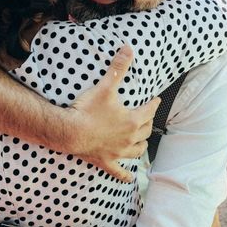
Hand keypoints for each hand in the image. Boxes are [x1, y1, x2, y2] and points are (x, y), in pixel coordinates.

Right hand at [64, 46, 160, 182]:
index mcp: (132, 120)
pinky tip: (129, 178)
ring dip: (141, 145)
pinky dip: (125, 174)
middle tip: (148, 116)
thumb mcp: (105, 86)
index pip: (149, 110)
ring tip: (142, 140)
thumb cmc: (88, 109)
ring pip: (137, 150)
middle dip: (148, 122)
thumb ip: (118, 67)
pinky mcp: (106, 161)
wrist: (70, 132)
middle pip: (145, 130)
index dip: (154, 104)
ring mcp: (118, 151)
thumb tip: (128, 48)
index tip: (156, 99)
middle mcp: (129, 138)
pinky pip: (119, 171)